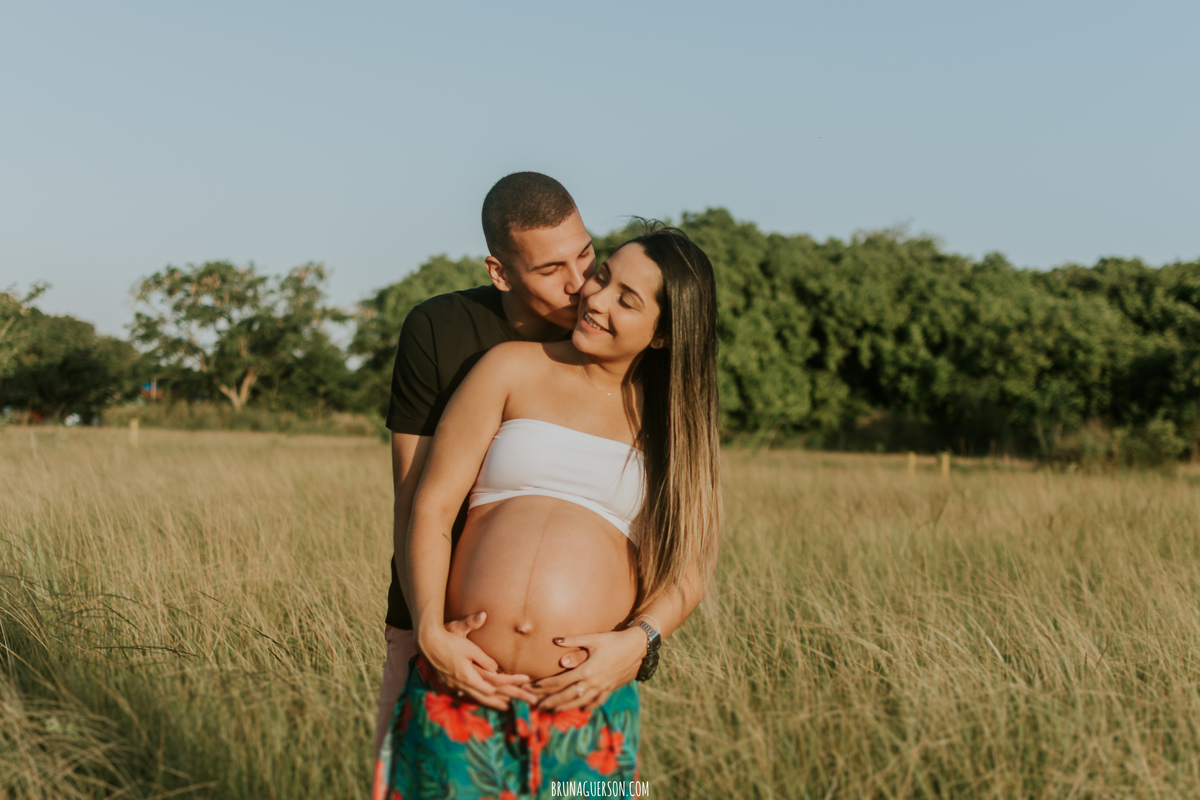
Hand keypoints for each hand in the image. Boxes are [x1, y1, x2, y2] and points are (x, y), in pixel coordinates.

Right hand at [418, 611, 536, 709]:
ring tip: (510, 706)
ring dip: (497, 702)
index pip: (495, 682)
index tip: (527, 680)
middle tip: (533, 700)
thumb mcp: (467, 643)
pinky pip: (471, 695)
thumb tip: (496, 665)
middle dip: (513, 697)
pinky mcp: (452, 683)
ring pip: (480, 698)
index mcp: (468, 674)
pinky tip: (487, 699)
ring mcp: (457, 685)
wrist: (426, 641)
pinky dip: (482, 698)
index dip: (512, 682)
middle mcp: (463, 684)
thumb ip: (481, 653)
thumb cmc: (447, 636)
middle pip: (492, 695)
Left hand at [531, 627, 646, 711]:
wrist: (636, 647)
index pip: (560, 681)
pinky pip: (597, 701)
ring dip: (565, 707)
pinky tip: (581, 709)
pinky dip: (588, 706)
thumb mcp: (593, 638)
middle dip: (551, 701)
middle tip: (537, 705)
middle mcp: (593, 682)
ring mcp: (602, 687)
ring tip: (553, 710)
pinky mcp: (610, 688)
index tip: (533, 687)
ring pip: (580, 702)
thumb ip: (573, 641)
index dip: (545, 685)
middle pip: (567, 695)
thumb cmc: (612, 640)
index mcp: (586, 670)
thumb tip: (555, 640)